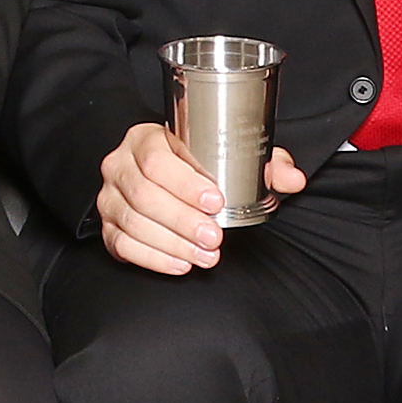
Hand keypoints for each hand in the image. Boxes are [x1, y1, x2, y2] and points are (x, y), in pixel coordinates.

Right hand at [95, 123, 306, 274]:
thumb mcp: (230, 156)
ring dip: (172, 243)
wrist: (160, 175)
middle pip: (144, 194)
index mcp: (144, 139)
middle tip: (214, 237)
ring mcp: (110, 197)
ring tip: (205, 255)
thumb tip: (293, 179)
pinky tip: (180, 263)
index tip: (215, 201)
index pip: (155, 159)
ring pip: (133, 222)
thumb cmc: (193, 164)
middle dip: (182, 220)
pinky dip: (152, 258)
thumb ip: (265, 166)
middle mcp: (120, 165)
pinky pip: (121, 245)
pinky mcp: (108, 226)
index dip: (185, 183)